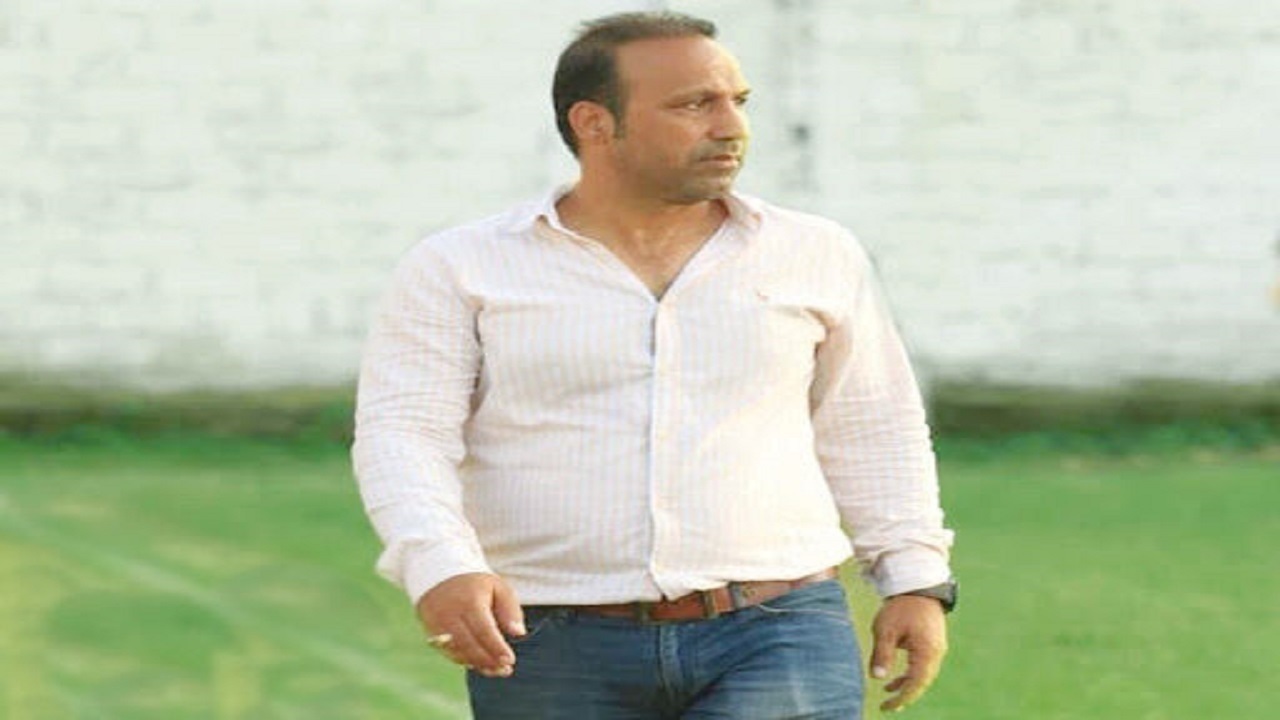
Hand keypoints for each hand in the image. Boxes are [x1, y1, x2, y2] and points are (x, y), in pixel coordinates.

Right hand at [416, 572, 526, 677]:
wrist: (440, 575)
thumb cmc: (476, 584)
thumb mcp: (498, 587)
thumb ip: (510, 609)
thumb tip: (519, 633)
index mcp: (469, 602)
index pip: (484, 630)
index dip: (497, 648)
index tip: (510, 660)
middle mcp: (450, 614)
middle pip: (470, 645)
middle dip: (489, 660)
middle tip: (506, 670)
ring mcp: (438, 625)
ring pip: (458, 652)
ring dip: (478, 664)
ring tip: (496, 670)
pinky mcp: (431, 633)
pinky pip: (449, 652)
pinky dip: (465, 660)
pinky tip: (480, 664)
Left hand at [869, 594, 947, 712]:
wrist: (918, 586)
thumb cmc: (901, 607)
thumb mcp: (885, 629)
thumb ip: (882, 654)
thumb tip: (876, 678)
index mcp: (926, 651)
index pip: (915, 684)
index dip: (901, 698)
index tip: (886, 706)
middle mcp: (936, 653)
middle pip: (922, 683)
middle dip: (905, 696)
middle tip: (887, 706)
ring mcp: (936, 648)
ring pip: (923, 675)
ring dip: (907, 684)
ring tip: (888, 691)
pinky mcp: (933, 643)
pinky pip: (923, 665)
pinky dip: (910, 673)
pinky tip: (895, 677)